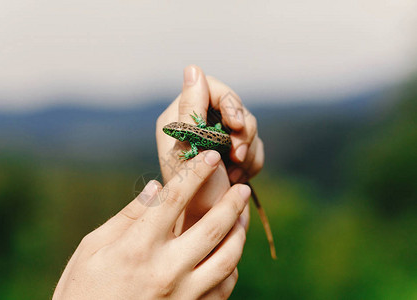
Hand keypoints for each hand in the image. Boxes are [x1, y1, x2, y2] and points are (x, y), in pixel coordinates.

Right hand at [53, 151, 249, 298]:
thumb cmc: (81, 290)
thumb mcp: (92, 249)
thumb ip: (127, 217)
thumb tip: (156, 188)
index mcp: (137, 248)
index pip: (174, 200)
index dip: (195, 173)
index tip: (210, 157)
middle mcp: (166, 270)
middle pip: (211, 228)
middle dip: (232, 203)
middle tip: (243, 187)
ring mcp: (182, 295)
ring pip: (226, 259)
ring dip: (239, 233)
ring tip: (242, 215)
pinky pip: (222, 288)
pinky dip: (232, 267)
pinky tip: (231, 253)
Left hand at [157, 65, 263, 184]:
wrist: (208, 228)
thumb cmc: (194, 193)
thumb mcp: (192, 149)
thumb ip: (191, 109)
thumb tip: (193, 67)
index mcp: (178, 118)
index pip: (210, 88)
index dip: (230, 102)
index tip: (236, 125)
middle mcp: (196, 124)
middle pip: (234, 106)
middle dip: (242, 132)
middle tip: (237, 156)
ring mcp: (216, 138)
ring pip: (248, 126)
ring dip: (247, 151)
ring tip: (236, 173)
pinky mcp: (231, 152)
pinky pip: (254, 144)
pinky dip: (253, 161)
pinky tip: (239, 177)